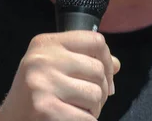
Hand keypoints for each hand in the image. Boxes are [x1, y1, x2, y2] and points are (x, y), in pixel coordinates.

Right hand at [0, 31, 120, 120]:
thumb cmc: (35, 95)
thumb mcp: (53, 68)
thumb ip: (83, 61)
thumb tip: (115, 64)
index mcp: (44, 43)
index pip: (95, 40)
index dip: (107, 60)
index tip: (105, 77)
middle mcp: (42, 60)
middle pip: (98, 70)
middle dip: (100, 90)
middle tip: (86, 101)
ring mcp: (43, 84)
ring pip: (96, 94)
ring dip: (93, 109)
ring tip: (75, 111)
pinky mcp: (47, 110)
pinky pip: (88, 118)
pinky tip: (69, 120)